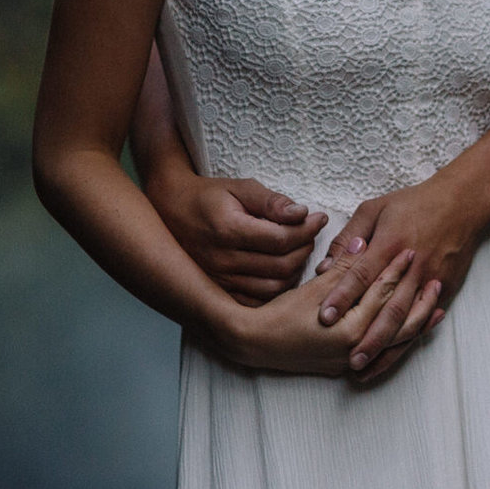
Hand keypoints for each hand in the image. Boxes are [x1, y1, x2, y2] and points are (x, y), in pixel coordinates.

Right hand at [148, 168, 324, 304]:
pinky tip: (283, 270)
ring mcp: (220, 280)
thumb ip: (271, 201)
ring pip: (274, 287)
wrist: (170, 211)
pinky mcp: (220, 292)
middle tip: (311, 233)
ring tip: (299, 249)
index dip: (307, 229)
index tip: (319, 217)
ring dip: (295, 270)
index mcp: (228, 230)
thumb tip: (301, 213)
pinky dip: (278, 289)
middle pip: (281, 265)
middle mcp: (223, 260)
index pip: (281, 239)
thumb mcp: (239, 187)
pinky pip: (258, 301)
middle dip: (305, 248)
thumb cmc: (209, 197)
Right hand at [214, 249, 441, 376]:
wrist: (257, 344)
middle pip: (398, 318)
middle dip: (418, 295)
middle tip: (433, 272)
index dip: (396, 268)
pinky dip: (405, 340)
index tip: (410, 249)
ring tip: (437, 302)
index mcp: (349, 326)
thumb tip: (363, 244)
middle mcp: (357, 347)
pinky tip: (417, 328)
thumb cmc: (281, 314)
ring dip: (419, 320)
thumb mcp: (314, 287)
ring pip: (398, 339)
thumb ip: (342, 267)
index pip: (382, 292)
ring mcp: (354, 358)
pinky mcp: (349, 364)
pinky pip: (386, 352)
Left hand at [311, 173, 489, 373]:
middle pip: (387, 307)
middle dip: (367, 336)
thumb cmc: (414, 203)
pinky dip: (408, 339)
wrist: (462, 202)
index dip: (343, 297)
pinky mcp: (444, 287)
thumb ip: (348, 237)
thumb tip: (326, 266)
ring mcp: (430, 279)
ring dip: (386, 345)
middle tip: (347, 359)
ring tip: (365, 366)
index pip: (362, 275)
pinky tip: (393, 354)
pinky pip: (424, 319)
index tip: (325, 317)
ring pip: (406, 319)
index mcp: (391, 243)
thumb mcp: (375, 209)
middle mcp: (411, 265)